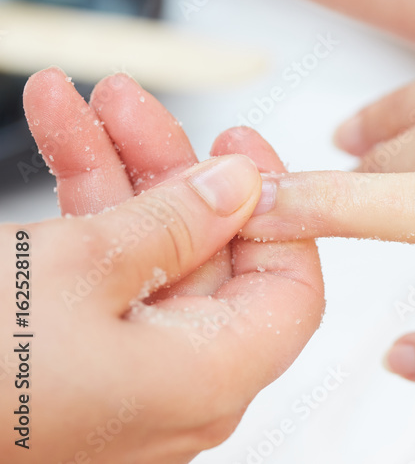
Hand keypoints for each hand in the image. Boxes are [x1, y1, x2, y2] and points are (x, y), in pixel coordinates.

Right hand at [5, 69, 323, 462]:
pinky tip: (52, 133)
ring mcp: (128, 377)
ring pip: (148, 255)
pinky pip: (100, 280)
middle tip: (128, 99)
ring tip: (74, 99)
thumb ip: (177, 220)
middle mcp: (181, 386)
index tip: (238, 145)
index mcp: (213, 376)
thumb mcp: (83, 266)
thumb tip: (243, 185)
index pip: (292, 289)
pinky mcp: (77, 363)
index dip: (275, 209)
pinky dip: (75, 211)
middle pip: (210, 256)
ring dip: (110, 172)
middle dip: (166, 166)